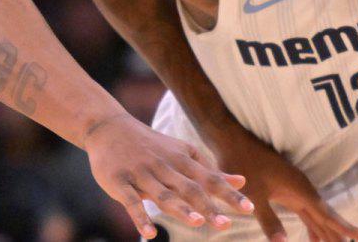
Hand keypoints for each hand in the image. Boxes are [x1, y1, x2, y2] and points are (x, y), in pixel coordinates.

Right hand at [84, 114, 252, 238]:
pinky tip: (150, 234)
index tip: (248, 208)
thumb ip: (210, 170)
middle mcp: (164, 166)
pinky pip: (131, 202)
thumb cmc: (151, 145)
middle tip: (226, 224)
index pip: (209, 179)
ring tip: (197, 222)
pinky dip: (140, 218)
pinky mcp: (119, 182)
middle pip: (189, 188)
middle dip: (208, 206)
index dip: (228, 194)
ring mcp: (141, 174)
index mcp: (182, 160)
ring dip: (180, 209)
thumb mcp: (182, 153)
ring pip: (163, 194)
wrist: (108, 127)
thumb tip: (241, 181)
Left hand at [216, 132, 357, 241]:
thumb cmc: (243, 164)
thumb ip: (269, 220)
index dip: (346, 229)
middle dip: (340, 235)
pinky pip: (306, 212)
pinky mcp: (287, 190)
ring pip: (317, 216)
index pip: (328, 215)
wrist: (234, 141)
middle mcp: (303, 190)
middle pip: (327, 217)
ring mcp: (296, 190)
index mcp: (300, 191)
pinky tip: (315, 238)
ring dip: (328, 232)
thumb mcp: (253, 195)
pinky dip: (313, 226)